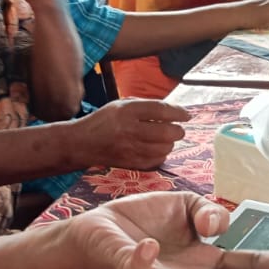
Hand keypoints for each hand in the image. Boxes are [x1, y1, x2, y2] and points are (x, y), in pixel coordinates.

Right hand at [69, 99, 191, 170]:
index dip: (178, 112)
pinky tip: (157, 149)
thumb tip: (173, 110)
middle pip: (166, 131)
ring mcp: (130, 149)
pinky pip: (156, 161)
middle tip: (178, 129)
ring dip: (170, 143)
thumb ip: (145, 106)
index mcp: (127, 111)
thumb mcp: (121, 105)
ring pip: (164, 148)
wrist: (82, 143)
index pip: (160, 110)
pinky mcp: (130, 163)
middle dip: (177, 130)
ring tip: (165, 138)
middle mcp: (129, 130)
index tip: (186, 115)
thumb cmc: (104, 120)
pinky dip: (161, 154)